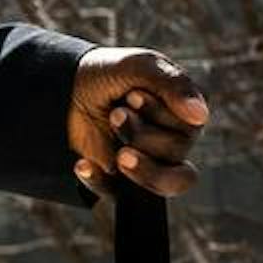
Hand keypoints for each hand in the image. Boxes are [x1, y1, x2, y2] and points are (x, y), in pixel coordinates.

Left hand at [68, 46, 211, 196]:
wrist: (60, 90)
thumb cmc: (108, 75)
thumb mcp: (137, 66)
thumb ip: (172, 84)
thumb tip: (201, 117)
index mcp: (185, 114)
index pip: (190, 125)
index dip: (159, 113)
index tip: (130, 94)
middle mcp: (174, 142)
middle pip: (176, 152)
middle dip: (141, 132)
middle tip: (115, 113)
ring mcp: (148, 165)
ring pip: (167, 183)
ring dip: (139, 165)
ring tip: (116, 150)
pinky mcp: (119, 182)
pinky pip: (121, 197)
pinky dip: (101, 182)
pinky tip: (83, 164)